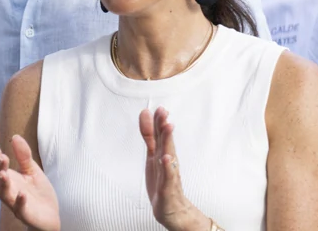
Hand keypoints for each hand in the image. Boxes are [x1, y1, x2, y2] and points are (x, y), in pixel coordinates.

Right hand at [0, 135, 59, 230]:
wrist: (50, 215)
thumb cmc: (38, 192)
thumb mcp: (32, 170)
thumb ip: (23, 155)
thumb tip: (14, 136)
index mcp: (9, 180)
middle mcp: (9, 191)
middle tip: (2, 157)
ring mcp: (16, 204)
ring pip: (4, 195)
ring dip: (3, 184)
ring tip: (4, 174)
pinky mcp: (26, 214)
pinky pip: (20, 210)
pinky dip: (19, 202)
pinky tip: (22, 193)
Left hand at [139, 108, 210, 230]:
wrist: (172, 209)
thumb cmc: (162, 178)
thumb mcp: (153, 153)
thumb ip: (149, 134)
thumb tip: (145, 112)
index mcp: (163, 151)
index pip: (160, 134)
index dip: (159, 121)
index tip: (159, 108)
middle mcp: (168, 160)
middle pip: (166, 141)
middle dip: (164, 126)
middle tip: (163, 112)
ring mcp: (169, 173)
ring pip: (168, 154)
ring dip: (168, 141)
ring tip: (168, 127)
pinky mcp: (168, 188)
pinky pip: (168, 176)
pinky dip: (167, 167)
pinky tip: (166, 158)